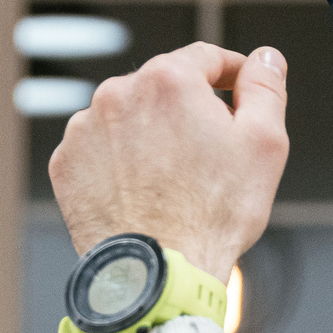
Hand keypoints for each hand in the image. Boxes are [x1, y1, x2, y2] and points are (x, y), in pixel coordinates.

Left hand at [49, 43, 290, 277]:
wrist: (155, 274)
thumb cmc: (210, 217)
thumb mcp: (263, 144)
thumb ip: (265, 89)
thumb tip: (265, 60)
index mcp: (167, 80)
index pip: (205, 57)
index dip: (230, 72)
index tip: (238, 90)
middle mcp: (117, 94)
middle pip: (164, 88)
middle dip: (189, 110)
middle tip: (210, 152)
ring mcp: (84, 130)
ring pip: (130, 118)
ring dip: (151, 135)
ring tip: (173, 180)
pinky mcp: (66, 164)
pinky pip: (101, 150)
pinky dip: (120, 162)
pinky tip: (142, 191)